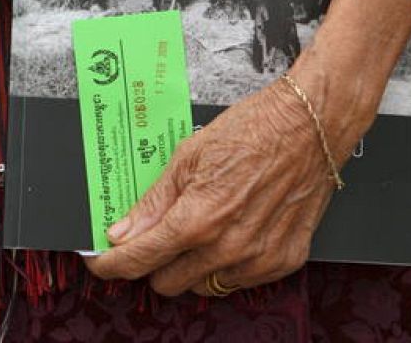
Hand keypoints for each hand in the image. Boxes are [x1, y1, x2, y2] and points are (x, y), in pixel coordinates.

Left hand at [86, 58, 364, 295]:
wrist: (310, 125)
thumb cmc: (254, 129)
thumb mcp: (191, 154)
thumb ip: (154, 201)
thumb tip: (122, 232)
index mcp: (198, 218)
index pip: (139, 259)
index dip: (110, 264)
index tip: (100, 261)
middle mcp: (227, 248)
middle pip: (166, 282)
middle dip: (152, 261)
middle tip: (157, 232)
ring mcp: (257, 260)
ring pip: (202, 286)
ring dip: (189, 265)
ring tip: (200, 226)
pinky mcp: (283, 261)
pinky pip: (238, 280)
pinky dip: (225, 263)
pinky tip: (231, 230)